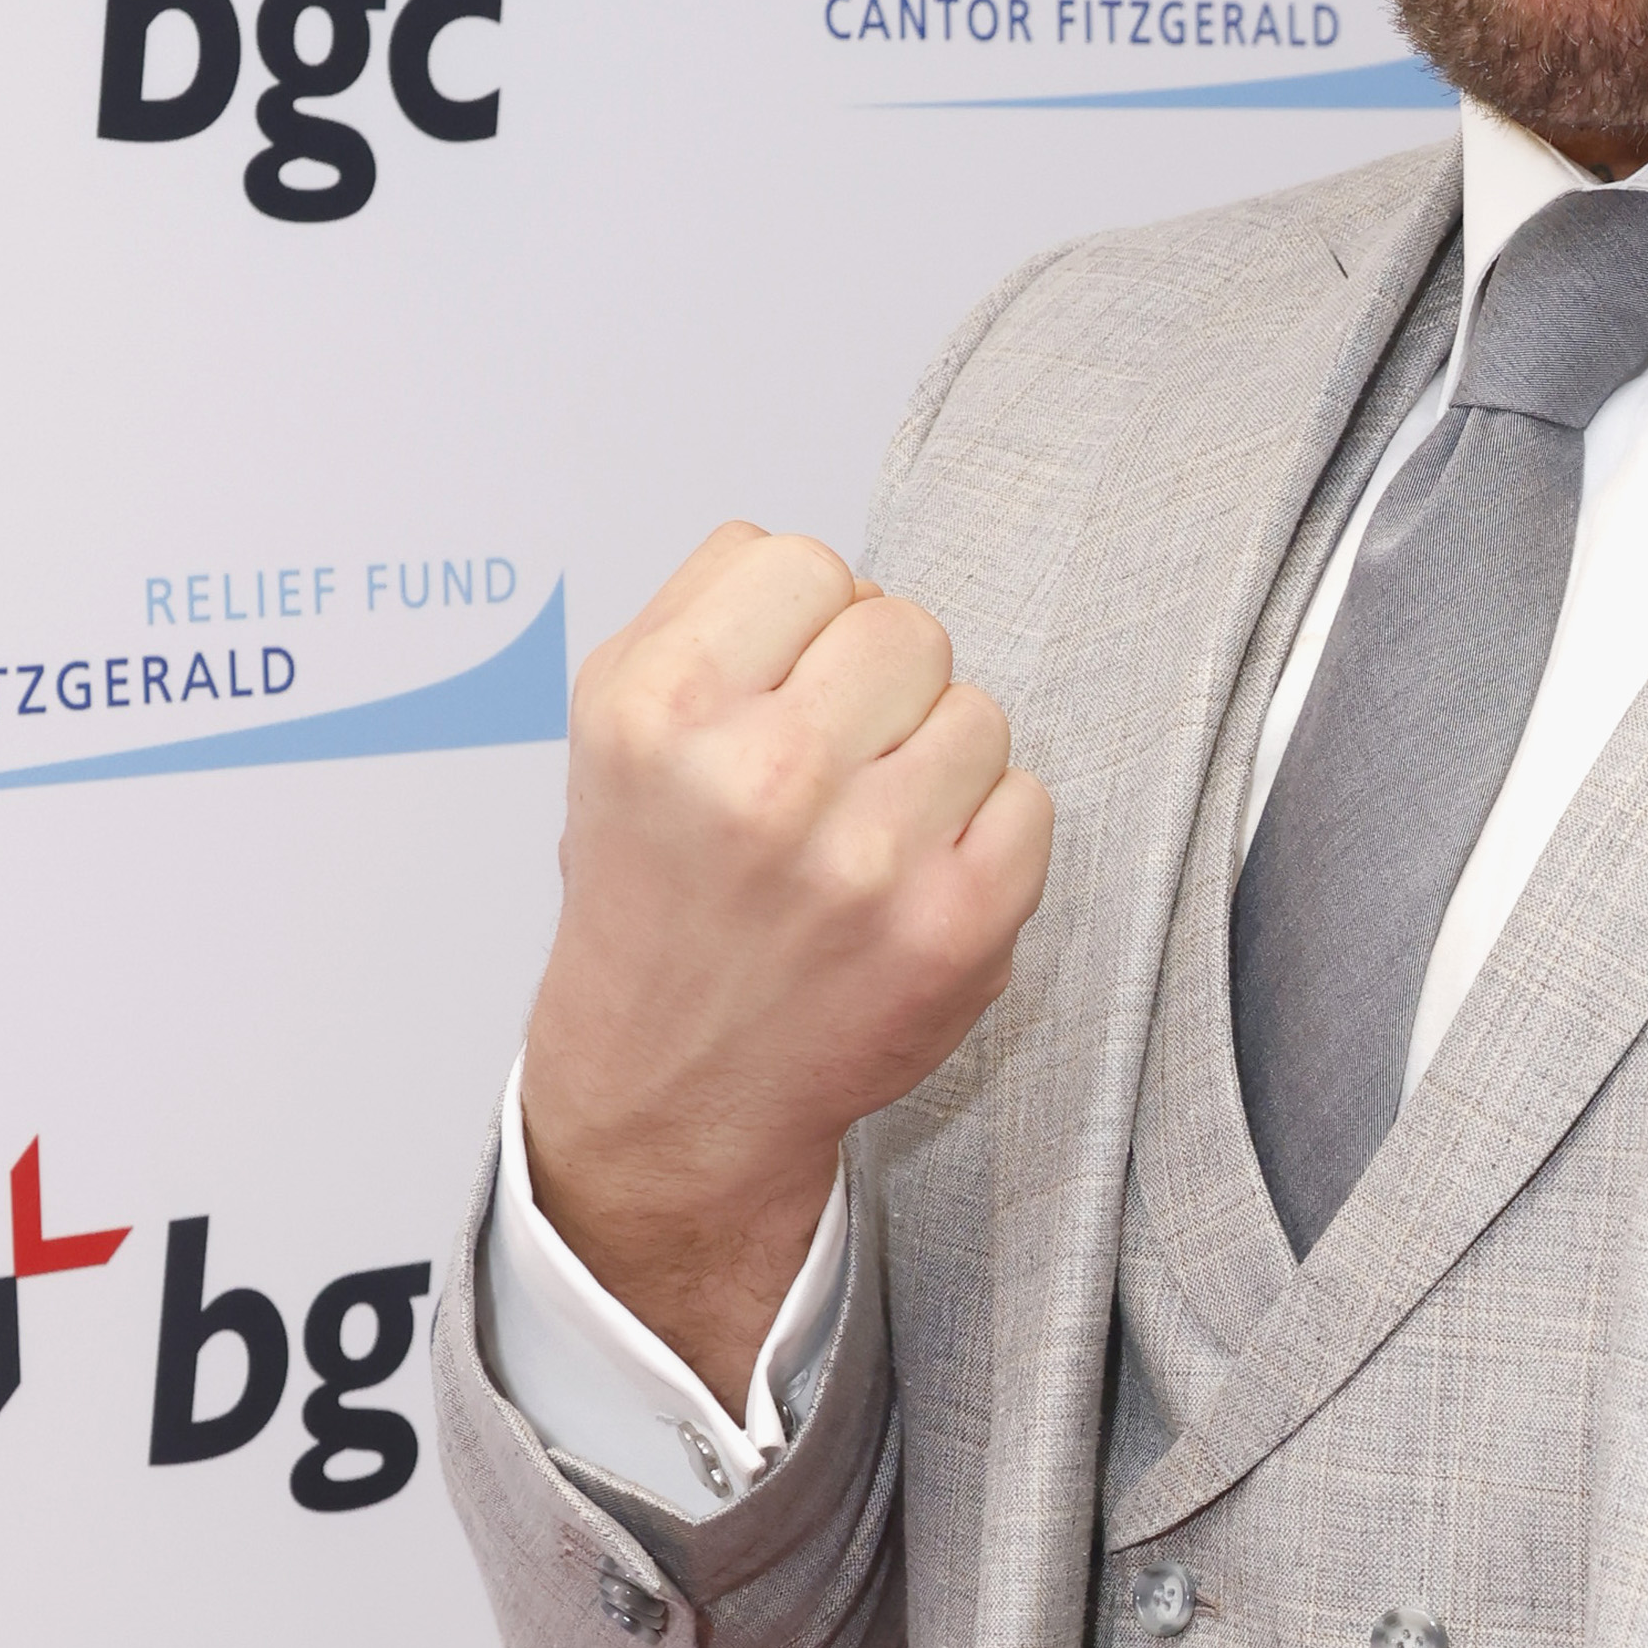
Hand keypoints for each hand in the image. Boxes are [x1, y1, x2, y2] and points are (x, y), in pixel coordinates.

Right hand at [518, 523, 1051, 1411]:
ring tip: (867, 827)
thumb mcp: (617, 727)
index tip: (786, 683)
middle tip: (832, 761)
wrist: (675, 1086)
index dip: (807, 620)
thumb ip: (708, 609)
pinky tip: (914, 876)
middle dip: (879, 684)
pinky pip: (1030, 799)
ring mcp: (867, 856)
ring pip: (978, 711)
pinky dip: (988, 832)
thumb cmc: (657, 895)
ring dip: (937, 758)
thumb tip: (822, 570)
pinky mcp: (955, 926)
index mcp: (661, 706)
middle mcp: (760, 776)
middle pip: (906, 626)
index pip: (805, 561)